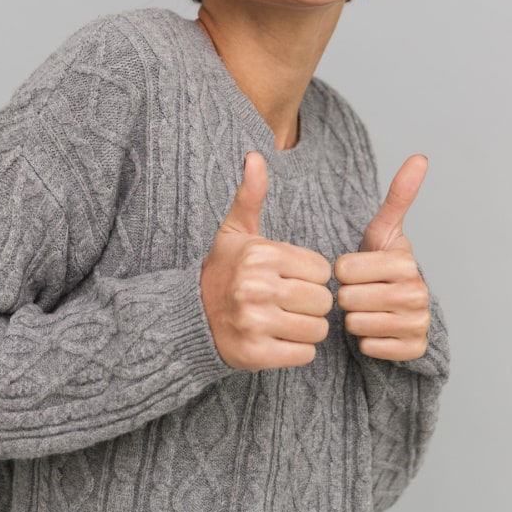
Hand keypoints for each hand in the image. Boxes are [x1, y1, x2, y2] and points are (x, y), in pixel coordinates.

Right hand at [200, 152, 334, 370]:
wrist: (189, 318)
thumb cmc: (223, 271)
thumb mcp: (235, 231)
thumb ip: (250, 195)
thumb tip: (255, 156)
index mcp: (260, 255)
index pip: (322, 270)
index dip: (310, 275)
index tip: (290, 278)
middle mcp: (257, 288)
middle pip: (322, 301)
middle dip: (311, 303)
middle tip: (289, 302)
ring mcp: (255, 323)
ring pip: (317, 329)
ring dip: (306, 328)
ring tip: (285, 320)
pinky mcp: (255, 354)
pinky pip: (304, 354)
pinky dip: (296, 350)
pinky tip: (278, 339)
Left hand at [335, 155, 431, 361]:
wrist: (398, 311)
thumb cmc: (381, 267)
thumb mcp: (384, 232)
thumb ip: (399, 196)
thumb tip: (420, 157)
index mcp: (405, 260)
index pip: (344, 268)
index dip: (342, 270)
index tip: (357, 270)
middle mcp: (417, 292)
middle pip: (348, 297)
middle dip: (346, 295)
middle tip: (359, 292)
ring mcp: (418, 322)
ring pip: (356, 324)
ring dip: (353, 319)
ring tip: (366, 309)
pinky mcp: (414, 349)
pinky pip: (370, 347)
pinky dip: (366, 341)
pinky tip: (375, 330)